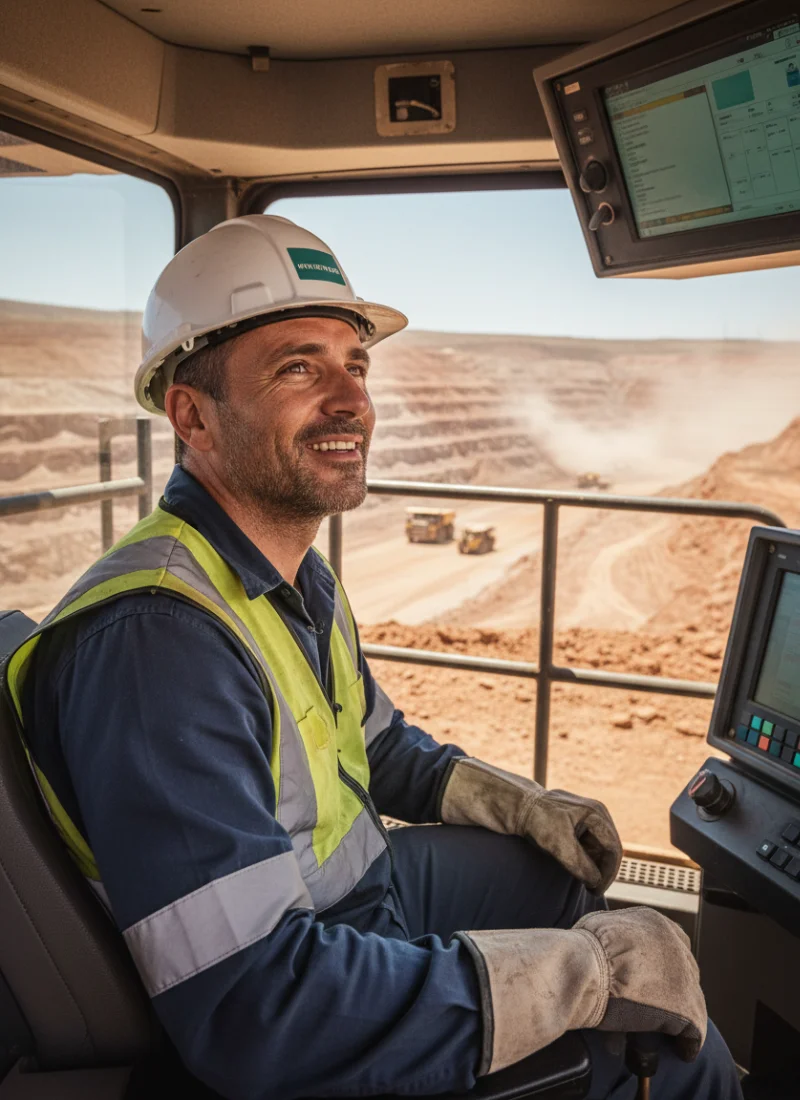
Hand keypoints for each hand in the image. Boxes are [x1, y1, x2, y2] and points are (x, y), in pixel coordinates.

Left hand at [440, 757, 621, 892]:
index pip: (613, 849)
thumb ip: (581, 865)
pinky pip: (588, 844)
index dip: (608, 874)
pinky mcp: (578, 822)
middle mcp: (596, 813)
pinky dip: (586, 858)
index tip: (596, 890)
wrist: (517, 806)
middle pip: (609, 848)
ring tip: (585, 882)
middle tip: (592, 890)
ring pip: (599, 848)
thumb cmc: (538, 821)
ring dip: (594, 866)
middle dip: (603, 871)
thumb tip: (594, 882)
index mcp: (597, 814)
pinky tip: (578, 870)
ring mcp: (588, 816)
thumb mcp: (560, 846)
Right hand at [574, 906, 706, 1060]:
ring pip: (692, 1000)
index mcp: (655, 923)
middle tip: (658, 1006)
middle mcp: (675, 944)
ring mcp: (684, 975)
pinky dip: (686, 1041)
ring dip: (678, 1016)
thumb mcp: (600, 928)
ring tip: (667, 1033)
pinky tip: (680, 1050)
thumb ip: (616, 936)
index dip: (664, 964)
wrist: (585, 966)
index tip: (654, 979)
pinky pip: (693, 1030)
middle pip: (686, 971)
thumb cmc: (583, 949)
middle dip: (673, 989)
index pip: (673, 944)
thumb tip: (608, 947)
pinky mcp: (686, 1006)